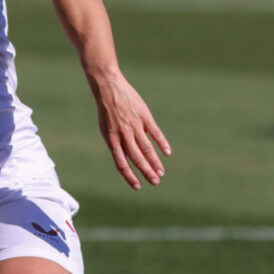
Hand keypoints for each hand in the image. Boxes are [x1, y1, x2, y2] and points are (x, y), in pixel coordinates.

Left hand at [90, 72, 170, 189]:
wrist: (107, 87)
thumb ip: (117, 143)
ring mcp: (134, 125)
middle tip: (155, 182)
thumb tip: (128, 158)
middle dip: (146, 172)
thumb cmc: (107, 110)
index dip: (129, 176)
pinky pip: (155, 132)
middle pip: (136, 158)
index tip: (138, 187)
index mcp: (111, 139)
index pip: (121, 163)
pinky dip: (161, 143)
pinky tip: (167, 153)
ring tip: (161, 173)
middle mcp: (123, 134)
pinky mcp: (144, 116)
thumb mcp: (106, 128)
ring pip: (146, 148)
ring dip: (154, 162)